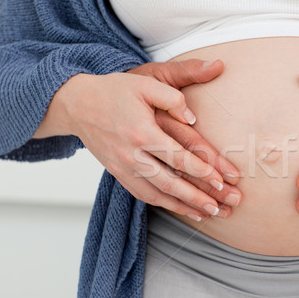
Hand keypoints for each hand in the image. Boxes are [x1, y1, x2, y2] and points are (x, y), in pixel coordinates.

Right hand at [34, 59, 238, 220]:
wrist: (76, 104)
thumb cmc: (114, 91)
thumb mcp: (145, 83)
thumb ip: (172, 97)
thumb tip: (192, 118)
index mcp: (142, 131)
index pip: (177, 156)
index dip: (201, 170)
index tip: (222, 180)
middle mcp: (131, 154)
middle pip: (169, 182)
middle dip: (197, 197)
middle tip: (222, 206)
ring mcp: (122, 167)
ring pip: (156, 194)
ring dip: (183, 206)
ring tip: (207, 214)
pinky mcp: (117, 173)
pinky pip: (143, 195)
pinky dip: (164, 204)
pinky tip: (181, 208)